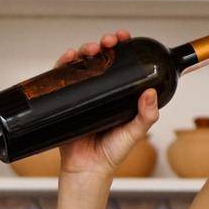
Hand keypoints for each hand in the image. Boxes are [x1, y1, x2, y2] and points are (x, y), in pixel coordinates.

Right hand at [51, 29, 159, 178]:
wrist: (87, 171)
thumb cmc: (111, 154)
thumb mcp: (134, 133)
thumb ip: (146, 116)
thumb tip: (150, 92)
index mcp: (116, 94)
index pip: (119, 64)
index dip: (121, 48)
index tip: (124, 38)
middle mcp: (97, 92)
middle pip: (98, 59)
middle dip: (102, 44)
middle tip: (107, 42)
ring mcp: (79, 95)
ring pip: (80, 65)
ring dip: (83, 50)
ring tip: (89, 49)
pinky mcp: (62, 102)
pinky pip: (58, 80)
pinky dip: (60, 65)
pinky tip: (66, 58)